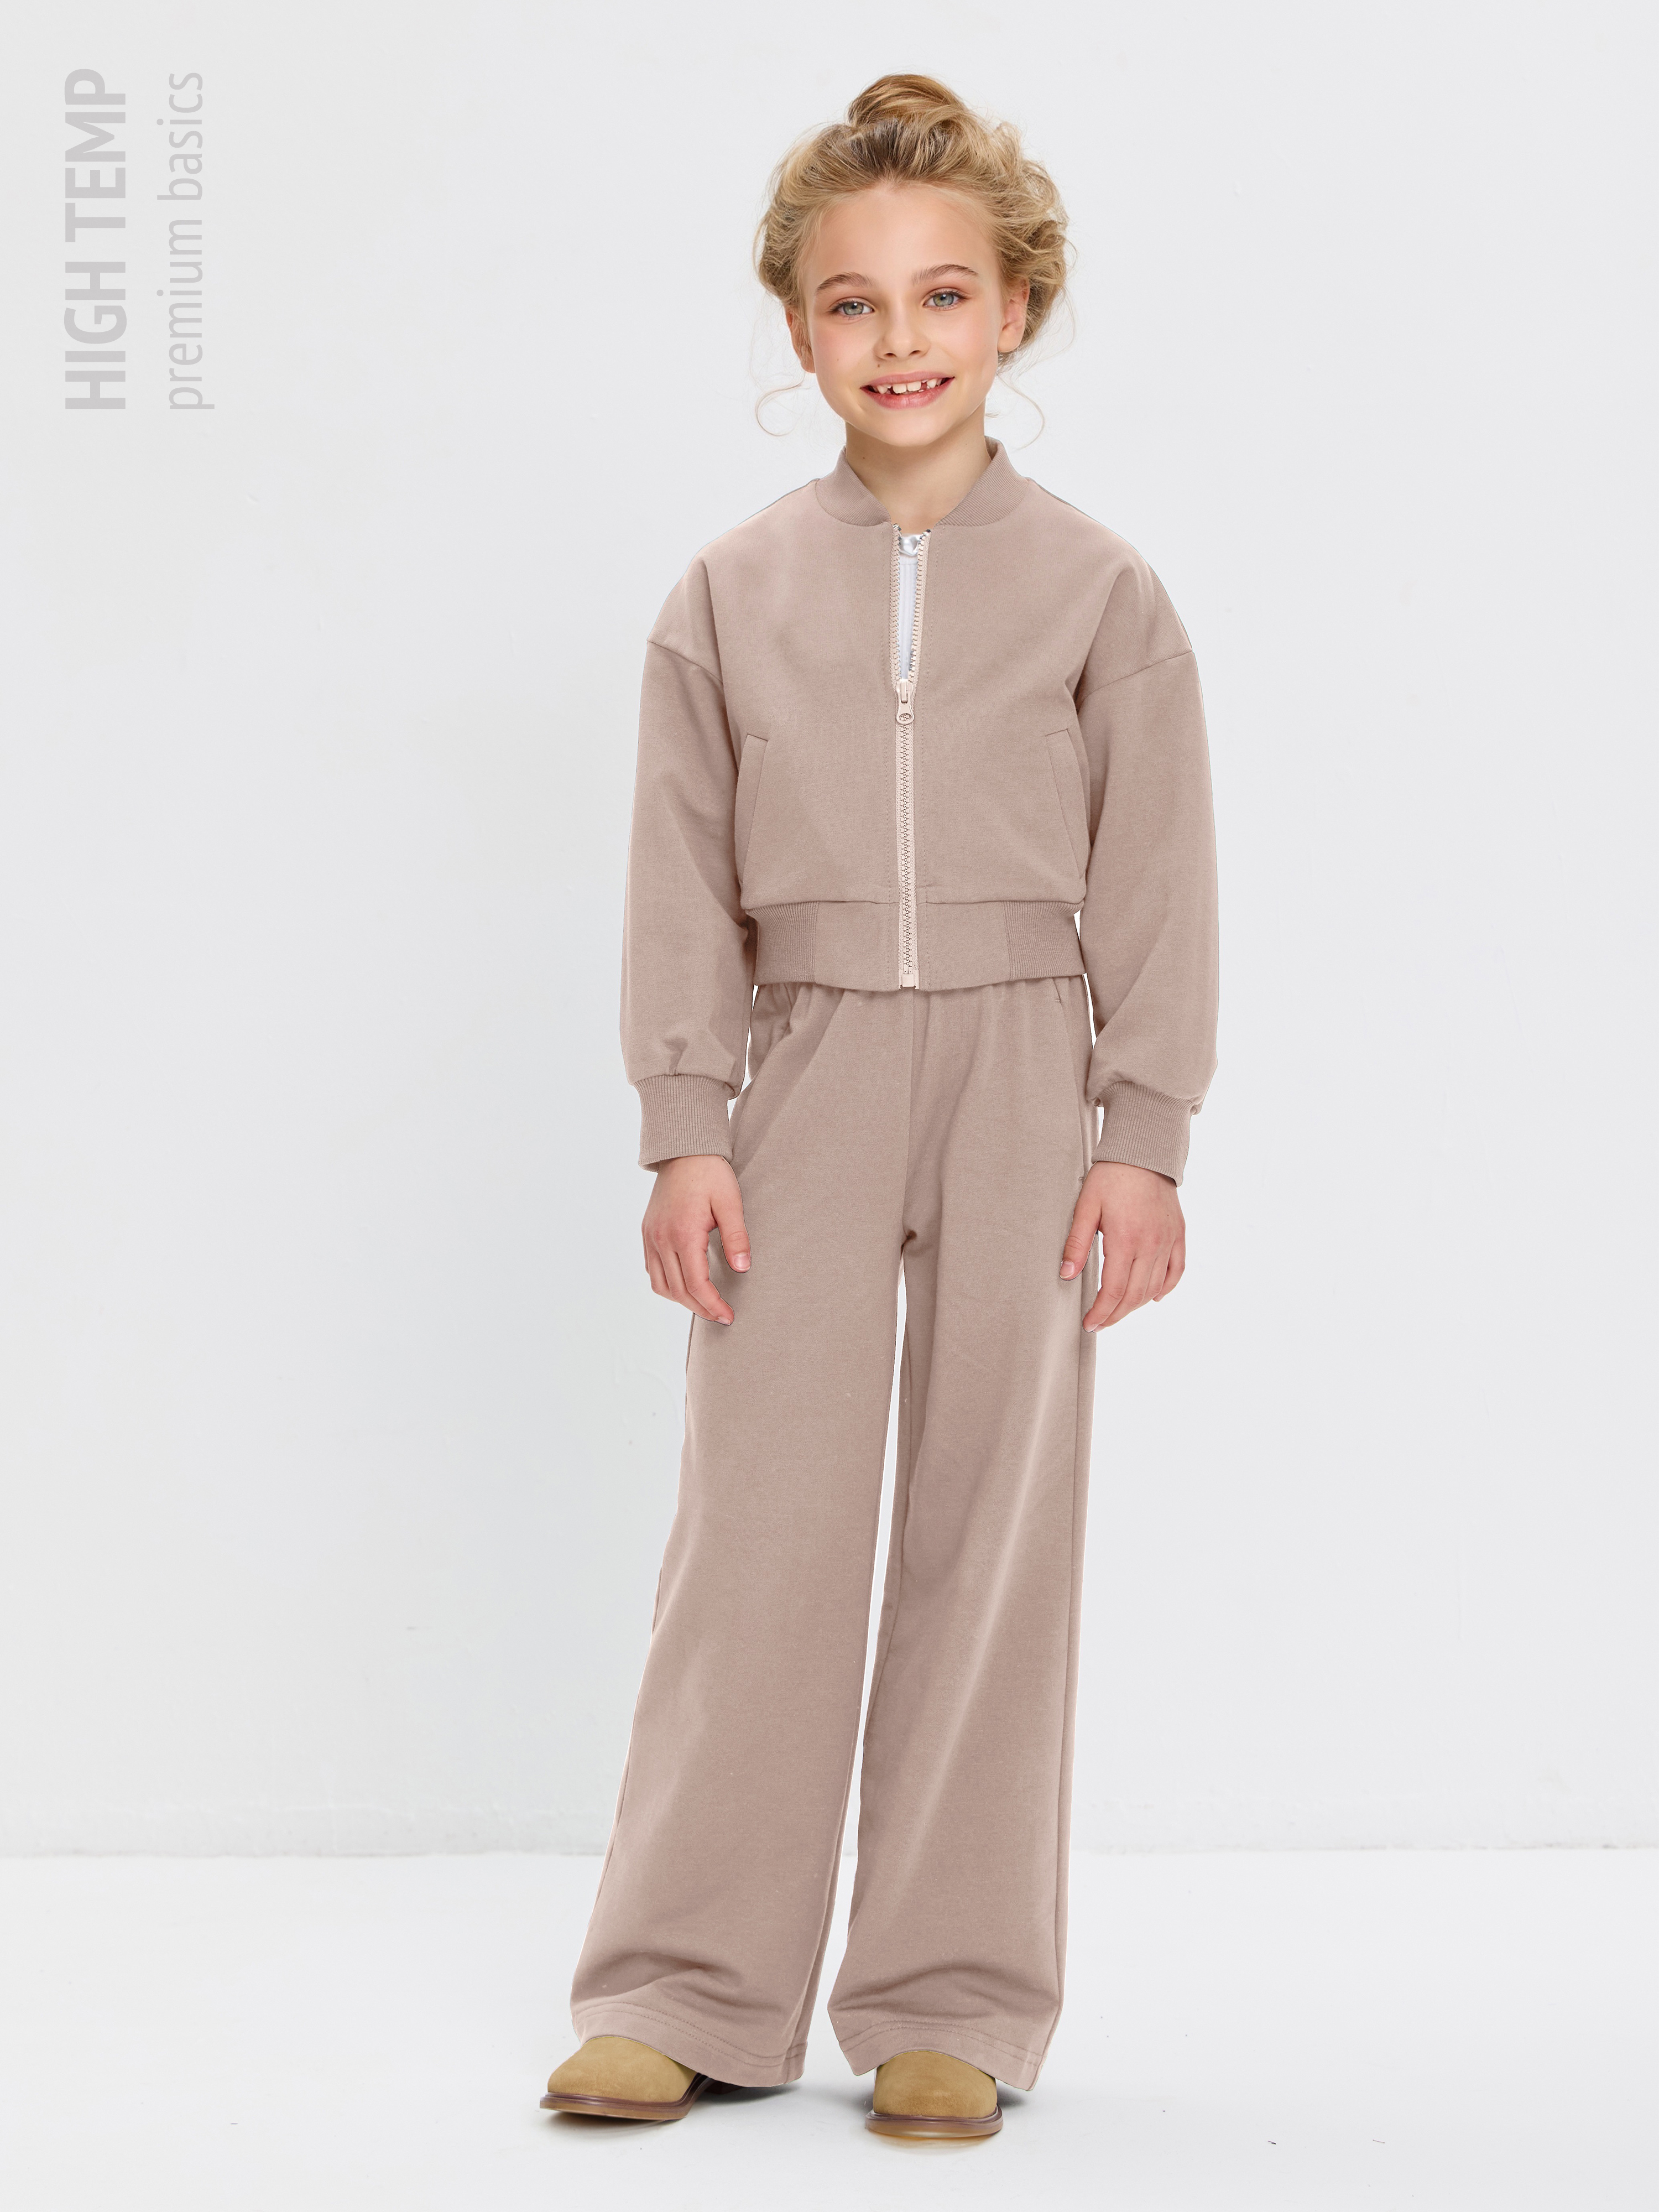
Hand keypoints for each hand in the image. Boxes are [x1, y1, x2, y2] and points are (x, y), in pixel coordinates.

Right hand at [641, 1155, 750, 1324]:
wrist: (683, 1150)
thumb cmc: (710, 1173)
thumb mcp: (730, 1202)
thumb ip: (737, 1237)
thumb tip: (742, 1269)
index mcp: (684, 1233)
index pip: (696, 1284)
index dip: (712, 1305)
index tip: (728, 1316)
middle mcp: (662, 1239)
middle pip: (678, 1290)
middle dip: (700, 1308)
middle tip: (721, 1317)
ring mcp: (651, 1236)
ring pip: (660, 1285)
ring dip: (682, 1301)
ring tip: (704, 1305)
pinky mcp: (647, 1232)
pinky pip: (652, 1271)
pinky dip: (668, 1286)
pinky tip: (685, 1286)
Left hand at [1060, 1161, 1185, 1331]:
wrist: (1143, 1151)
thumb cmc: (1111, 1177)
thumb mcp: (1086, 1206)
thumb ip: (1077, 1243)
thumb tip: (1066, 1275)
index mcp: (1125, 1240)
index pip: (1113, 1291)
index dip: (1101, 1312)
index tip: (1089, 1324)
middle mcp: (1151, 1245)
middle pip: (1134, 1296)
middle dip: (1115, 1315)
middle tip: (1100, 1323)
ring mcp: (1168, 1241)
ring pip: (1155, 1288)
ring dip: (1136, 1305)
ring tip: (1118, 1311)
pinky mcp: (1178, 1235)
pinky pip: (1176, 1271)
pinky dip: (1165, 1288)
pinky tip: (1153, 1298)